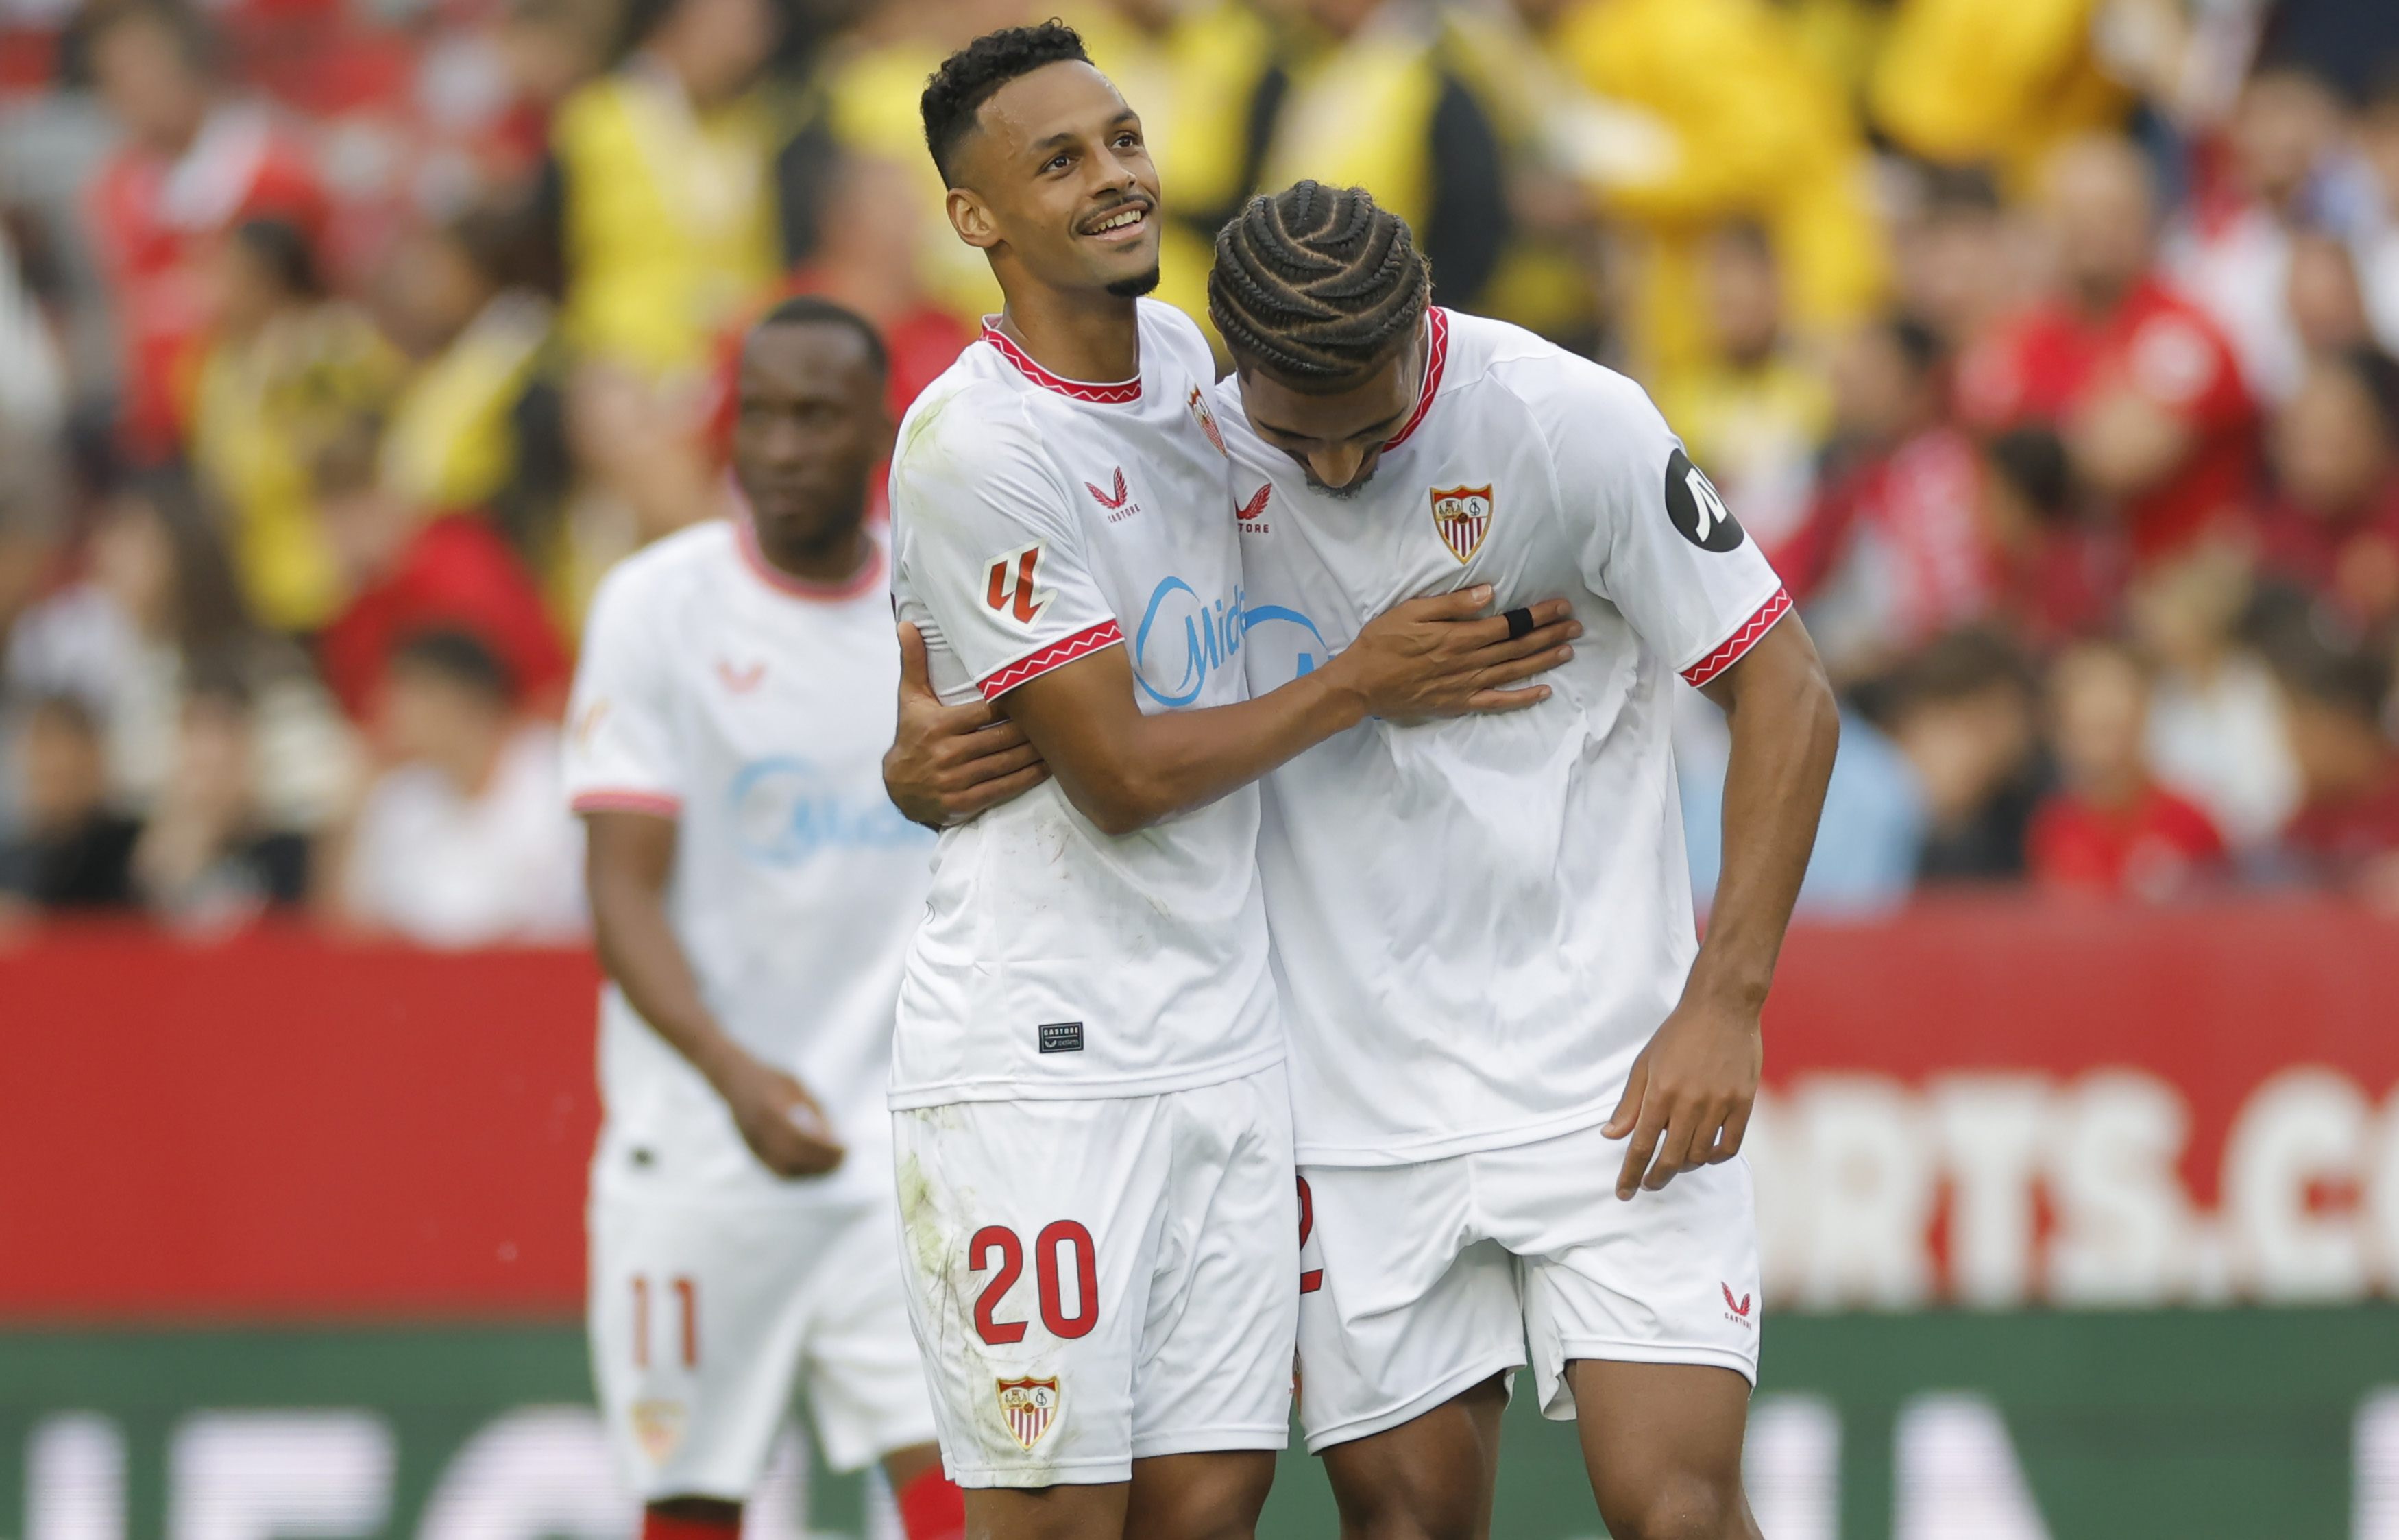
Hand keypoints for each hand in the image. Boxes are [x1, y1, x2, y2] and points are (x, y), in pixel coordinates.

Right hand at [717, 1054, 847, 1177]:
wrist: (734, 1080)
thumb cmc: (772, 1079)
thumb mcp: (797, 1087)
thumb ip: (814, 1111)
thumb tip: (835, 1139)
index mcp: (769, 1108)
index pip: (799, 1138)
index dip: (824, 1148)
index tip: (847, 1148)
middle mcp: (758, 1130)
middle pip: (792, 1157)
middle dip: (821, 1162)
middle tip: (844, 1159)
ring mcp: (752, 1143)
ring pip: (784, 1169)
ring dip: (812, 1171)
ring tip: (834, 1164)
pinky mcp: (752, 1152)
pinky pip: (777, 1170)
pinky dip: (799, 1172)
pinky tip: (816, 1165)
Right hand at [883, 622, 1050, 826]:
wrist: (898, 787)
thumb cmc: (912, 734)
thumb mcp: (910, 699)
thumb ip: (914, 661)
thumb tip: (906, 623)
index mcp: (938, 726)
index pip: (985, 712)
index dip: (1013, 704)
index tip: (1038, 693)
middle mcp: (947, 754)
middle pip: (1001, 738)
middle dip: (1032, 729)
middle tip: (1061, 717)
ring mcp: (956, 781)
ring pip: (1006, 763)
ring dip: (1036, 753)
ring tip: (1062, 740)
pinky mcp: (963, 803)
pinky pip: (1003, 788)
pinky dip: (1028, 778)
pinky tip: (1047, 768)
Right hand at [1330, 586, 1577, 721]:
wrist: (1362, 683)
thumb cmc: (1382, 642)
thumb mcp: (1411, 611)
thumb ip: (1451, 604)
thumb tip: (1488, 593)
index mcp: (1458, 637)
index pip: (1507, 624)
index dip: (1536, 615)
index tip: (1560, 606)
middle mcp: (1468, 662)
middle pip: (1517, 647)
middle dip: (1548, 635)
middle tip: (1575, 626)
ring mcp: (1466, 685)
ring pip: (1513, 671)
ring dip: (1543, 661)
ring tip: (1568, 651)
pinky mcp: (1459, 703)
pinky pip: (1497, 702)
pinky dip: (1521, 698)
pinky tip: (1543, 691)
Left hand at [1602, 994, 1761, 1199]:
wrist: (1722, 1007)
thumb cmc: (1679, 1033)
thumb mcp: (1644, 1064)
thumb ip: (1629, 1103)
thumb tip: (1612, 1135)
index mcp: (1661, 1093)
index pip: (1642, 1146)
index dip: (1631, 1173)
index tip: (1625, 1192)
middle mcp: (1689, 1103)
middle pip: (1671, 1158)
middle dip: (1656, 1178)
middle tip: (1649, 1184)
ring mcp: (1719, 1103)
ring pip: (1700, 1154)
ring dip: (1685, 1165)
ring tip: (1676, 1161)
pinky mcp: (1743, 1102)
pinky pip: (1730, 1144)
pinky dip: (1716, 1156)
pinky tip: (1706, 1154)